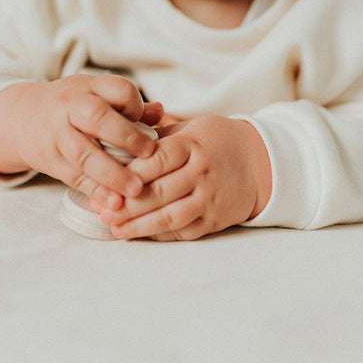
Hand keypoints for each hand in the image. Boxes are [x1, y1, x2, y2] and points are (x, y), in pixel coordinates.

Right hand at [0, 74, 161, 209]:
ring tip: (136, 190)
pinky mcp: (50, 160)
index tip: (147, 124)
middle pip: (97, 118)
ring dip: (112, 174)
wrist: (20, 118)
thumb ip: (127, 105)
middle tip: (150, 154)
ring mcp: (57, 134)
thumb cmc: (70, 106)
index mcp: (88, 87)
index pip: (117, 89)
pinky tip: (114, 203)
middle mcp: (70, 107)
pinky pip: (74, 177)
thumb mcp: (95, 95)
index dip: (135, 106)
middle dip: (126, 136)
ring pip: (84, 154)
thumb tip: (161, 112)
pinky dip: (95, 192)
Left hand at [96, 115, 271, 239]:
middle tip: (101, 209)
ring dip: (138, 225)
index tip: (105, 181)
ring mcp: (209, 199)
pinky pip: (182, 232)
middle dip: (126, 204)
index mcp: (193, 144)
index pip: (157, 159)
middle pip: (159, 192)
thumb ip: (158, 136)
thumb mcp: (191, 127)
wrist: (261, 162)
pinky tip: (137, 234)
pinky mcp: (214, 220)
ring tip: (113, 228)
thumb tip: (118, 143)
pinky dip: (158, 234)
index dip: (129, 173)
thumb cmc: (216, 140)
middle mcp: (202, 172)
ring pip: (169, 217)